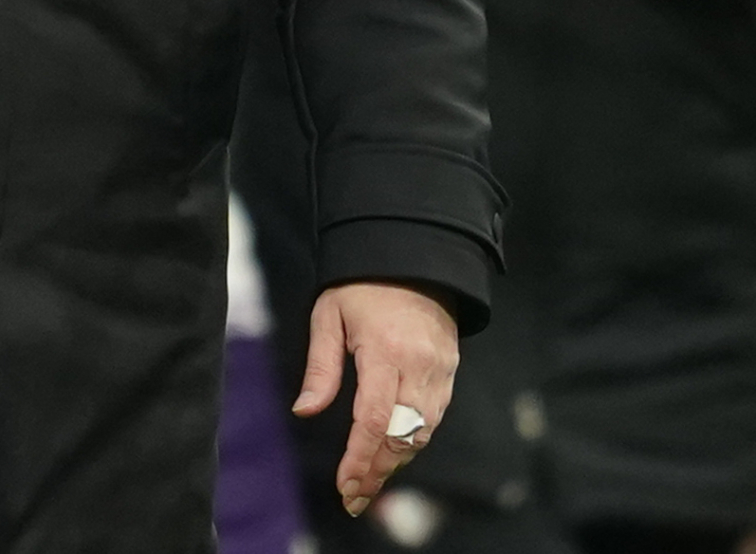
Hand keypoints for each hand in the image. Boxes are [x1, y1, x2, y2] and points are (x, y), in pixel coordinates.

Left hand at [295, 282, 458, 517]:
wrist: (412, 258)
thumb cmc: (361, 286)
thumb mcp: (328, 315)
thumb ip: (321, 367)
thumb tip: (305, 411)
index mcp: (386, 351)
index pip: (374, 419)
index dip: (360, 458)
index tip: (345, 486)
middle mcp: (419, 366)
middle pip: (402, 436)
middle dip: (378, 472)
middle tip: (353, 498)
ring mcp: (440, 371)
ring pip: (422, 433)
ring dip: (395, 461)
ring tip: (368, 483)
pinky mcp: (450, 372)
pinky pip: (434, 418)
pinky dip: (413, 441)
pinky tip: (391, 453)